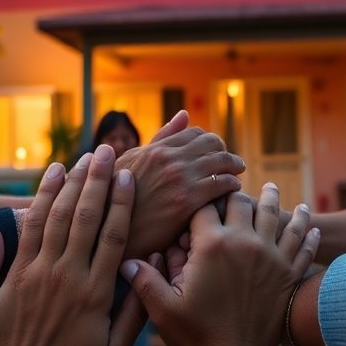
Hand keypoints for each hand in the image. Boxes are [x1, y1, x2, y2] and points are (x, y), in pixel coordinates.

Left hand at [0, 145, 146, 345]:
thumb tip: (147, 266)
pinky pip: (21, 235)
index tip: (129, 174)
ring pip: (52, 218)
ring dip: (65, 185)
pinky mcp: (6, 281)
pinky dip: (31, 206)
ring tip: (76, 159)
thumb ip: (134, 310)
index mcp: (94, 293)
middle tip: (105, 151)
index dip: (121, 201)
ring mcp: (32, 276)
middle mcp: (64, 276)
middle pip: (83, 216)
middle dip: (95, 180)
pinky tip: (40, 186)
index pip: (113, 234)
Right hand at [116, 110, 245, 259]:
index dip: (209, 142)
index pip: (196, 133)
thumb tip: (184, 114)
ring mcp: (180, 179)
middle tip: (231, 163)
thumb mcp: (133, 161)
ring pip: (222, 161)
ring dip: (233, 167)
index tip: (214, 153)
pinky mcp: (188, 201)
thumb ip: (162, 138)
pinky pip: (223, 184)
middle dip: (224, 152)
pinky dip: (232, 185)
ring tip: (235, 175)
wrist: (110, 232)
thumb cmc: (119, 198)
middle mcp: (170, 159)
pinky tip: (230, 192)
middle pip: (213, 143)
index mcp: (157, 149)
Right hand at [124, 182, 318, 345]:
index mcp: (210, 245)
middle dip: (235, 193)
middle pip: (241, 201)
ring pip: (276, 216)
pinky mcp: (287, 274)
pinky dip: (305, 230)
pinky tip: (308, 221)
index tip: (199, 192)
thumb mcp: (160, 306)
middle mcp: (244, 243)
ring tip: (274, 189)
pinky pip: (301, 244)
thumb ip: (143, 277)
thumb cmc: (193, 336)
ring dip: (275, 200)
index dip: (200, 197)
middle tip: (236, 185)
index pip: (204, 205)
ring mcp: (270, 256)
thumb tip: (123, 258)